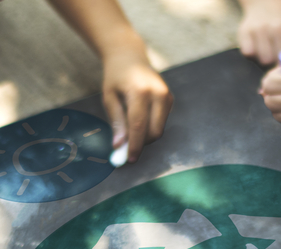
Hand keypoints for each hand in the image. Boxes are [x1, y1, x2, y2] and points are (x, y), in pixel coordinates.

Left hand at [101, 48, 172, 163]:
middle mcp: (158, 93)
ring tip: (130, 126)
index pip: (139, 125)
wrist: (130, 56)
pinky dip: (150, 126)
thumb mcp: (109, 97)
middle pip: (154, 131)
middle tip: (126, 146)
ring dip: (145, 136)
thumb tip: (119, 146)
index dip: (134, 145)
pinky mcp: (170, 99)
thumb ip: (116, 122)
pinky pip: (161, 122)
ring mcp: (167, 96)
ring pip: (159, 129)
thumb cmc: (116, 77)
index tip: (129, 160)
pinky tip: (139, 115)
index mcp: (140, 91)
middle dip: (141, 143)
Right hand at [238, 0, 280, 65]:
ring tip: (270, 48)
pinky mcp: (246, 31)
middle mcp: (280, 28)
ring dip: (266, 58)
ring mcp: (262, 29)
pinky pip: (249, 53)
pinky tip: (258, 44)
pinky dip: (253, 52)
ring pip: (264, 60)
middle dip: (280, 64)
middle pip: (280, 63)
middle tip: (280, 56)